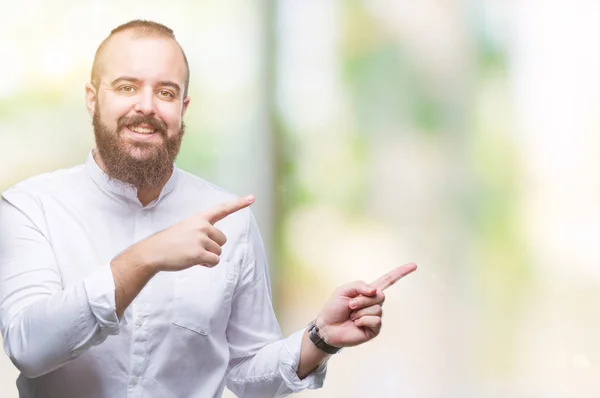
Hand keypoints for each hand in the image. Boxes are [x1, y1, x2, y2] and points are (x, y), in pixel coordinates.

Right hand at [121, 195, 254, 271]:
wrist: (153, 252)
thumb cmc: (170, 242)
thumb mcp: (186, 229)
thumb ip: (203, 232)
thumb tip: (215, 247)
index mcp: (199, 218)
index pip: (222, 209)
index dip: (239, 204)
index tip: (253, 197)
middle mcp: (202, 226)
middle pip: (222, 240)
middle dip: (213, 247)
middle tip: (194, 248)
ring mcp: (201, 239)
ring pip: (218, 252)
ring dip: (208, 257)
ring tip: (191, 254)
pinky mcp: (199, 253)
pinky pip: (214, 261)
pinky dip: (208, 264)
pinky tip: (195, 262)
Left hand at [315, 263, 416, 347]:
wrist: (327, 327)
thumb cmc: (334, 308)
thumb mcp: (343, 290)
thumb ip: (359, 285)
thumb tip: (375, 291)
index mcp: (368, 292)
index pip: (388, 281)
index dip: (401, 273)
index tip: (414, 265)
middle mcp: (374, 303)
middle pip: (381, 295)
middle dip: (362, 299)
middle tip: (350, 305)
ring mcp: (375, 316)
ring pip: (377, 308)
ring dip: (360, 311)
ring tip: (351, 316)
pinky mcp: (374, 329)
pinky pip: (375, 320)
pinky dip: (363, 320)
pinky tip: (356, 324)